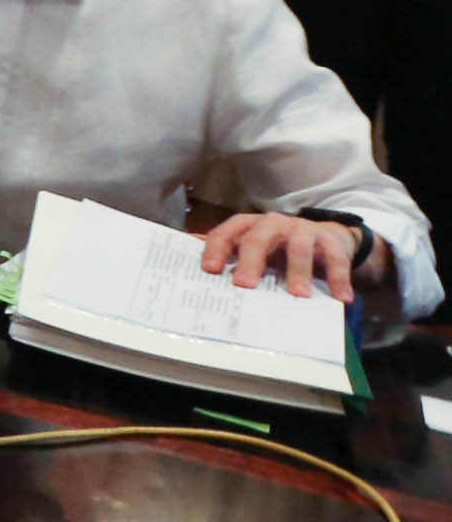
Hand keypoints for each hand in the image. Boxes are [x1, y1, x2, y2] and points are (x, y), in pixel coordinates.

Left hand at [197, 212, 381, 303]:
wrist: (325, 236)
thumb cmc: (279, 246)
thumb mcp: (252, 248)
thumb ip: (225, 252)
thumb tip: (180, 255)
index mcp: (250, 226)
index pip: (227, 232)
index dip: (216, 248)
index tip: (209, 270)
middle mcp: (274, 224)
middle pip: (258, 237)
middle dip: (250, 260)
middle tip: (245, 284)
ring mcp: (303, 230)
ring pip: (298, 246)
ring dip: (298, 271)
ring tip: (297, 295)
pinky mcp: (331, 241)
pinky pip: (335, 258)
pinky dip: (339, 278)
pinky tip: (342, 297)